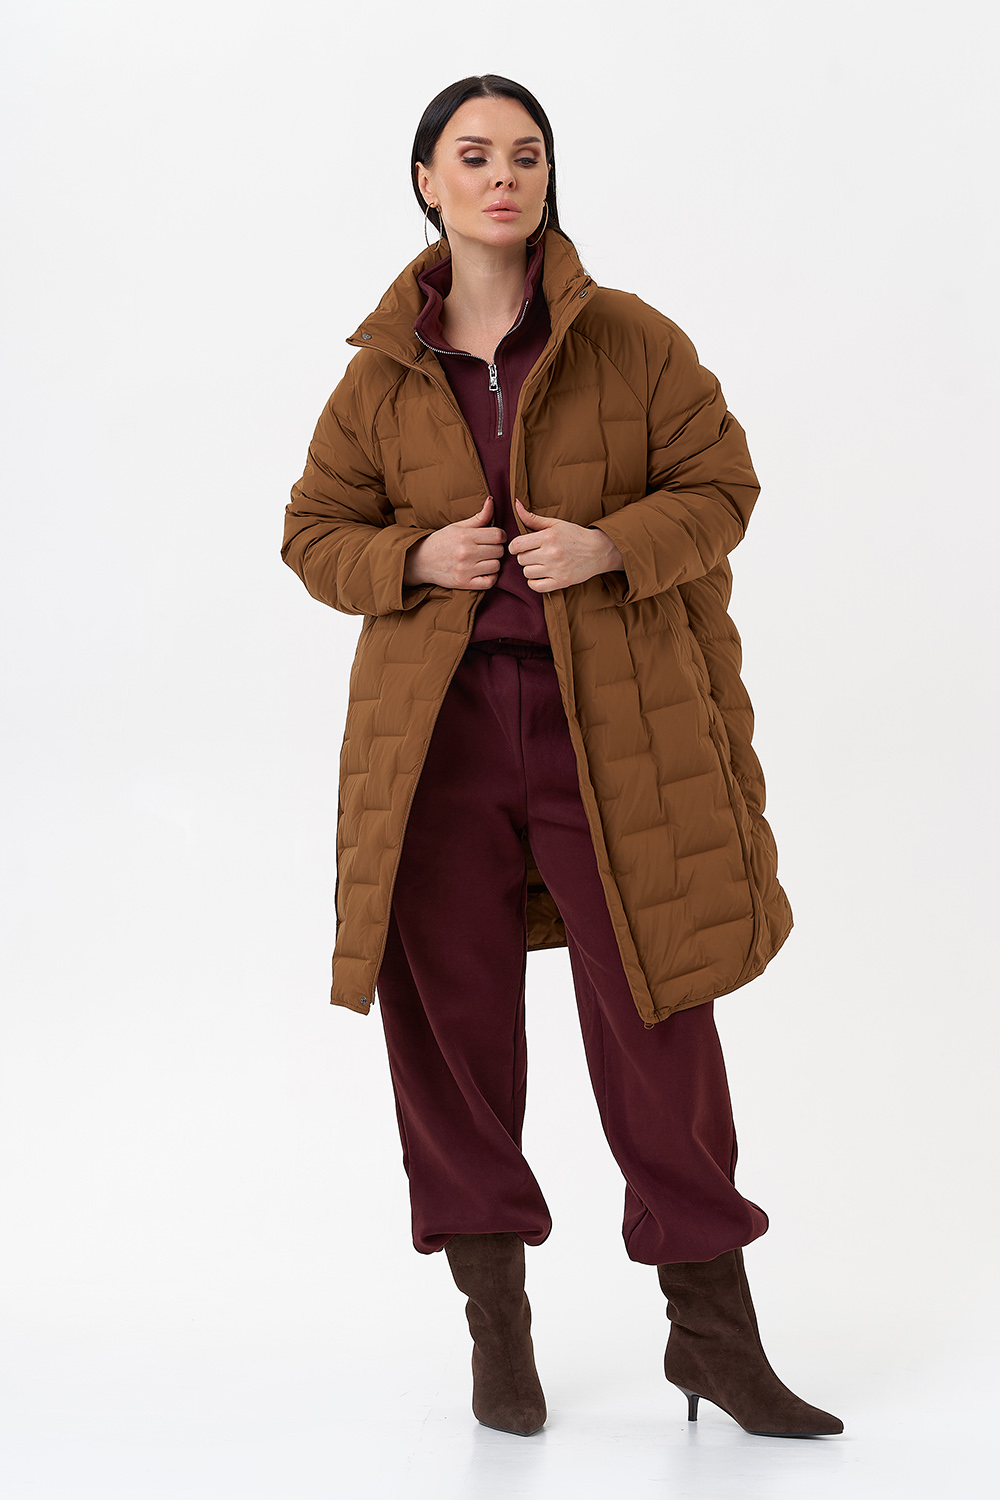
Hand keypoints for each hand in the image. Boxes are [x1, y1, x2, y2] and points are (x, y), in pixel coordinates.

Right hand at [402, 495, 506, 588]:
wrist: (420, 560)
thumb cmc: (441, 541)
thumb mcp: (458, 526)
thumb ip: (479, 517)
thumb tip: (492, 500)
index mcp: (465, 536)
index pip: (498, 535)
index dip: (500, 536)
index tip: (495, 538)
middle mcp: (466, 553)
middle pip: (499, 551)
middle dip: (496, 549)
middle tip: (488, 549)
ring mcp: (465, 569)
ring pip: (496, 566)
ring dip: (493, 563)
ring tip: (485, 560)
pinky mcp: (464, 583)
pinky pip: (490, 582)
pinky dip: (490, 577)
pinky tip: (484, 571)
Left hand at [507, 498, 624, 590]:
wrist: (598, 551)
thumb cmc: (575, 535)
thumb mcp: (555, 524)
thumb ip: (533, 518)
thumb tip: (516, 503)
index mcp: (549, 537)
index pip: (517, 545)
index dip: (515, 547)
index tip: (520, 547)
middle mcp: (552, 553)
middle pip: (521, 559)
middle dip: (524, 556)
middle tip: (534, 554)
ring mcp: (557, 569)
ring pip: (527, 573)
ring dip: (530, 569)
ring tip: (539, 564)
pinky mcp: (561, 582)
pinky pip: (536, 586)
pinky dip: (535, 582)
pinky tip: (541, 575)